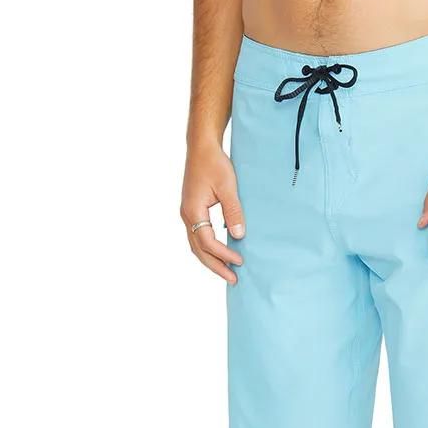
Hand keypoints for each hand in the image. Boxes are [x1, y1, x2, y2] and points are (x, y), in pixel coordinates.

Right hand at [181, 140, 243, 283]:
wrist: (201, 147)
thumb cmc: (214, 163)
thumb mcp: (228, 186)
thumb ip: (233, 211)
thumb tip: (239, 235)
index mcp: (193, 210)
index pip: (208, 242)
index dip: (224, 254)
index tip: (240, 261)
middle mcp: (187, 215)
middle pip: (199, 250)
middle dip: (216, 266)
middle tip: (233, 280)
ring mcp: (187, 213)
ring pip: (196, 245)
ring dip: (211, 260)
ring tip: (227, 271)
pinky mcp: (192, 210)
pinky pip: (198, 237)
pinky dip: (208, 249)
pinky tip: (221, 253)